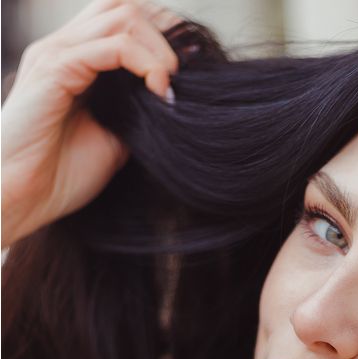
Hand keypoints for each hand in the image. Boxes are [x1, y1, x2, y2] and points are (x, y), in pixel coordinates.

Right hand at [1, 0, 182, 248]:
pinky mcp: (55, 70)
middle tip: (183, 75)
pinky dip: (144, 62)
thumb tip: (171, 99)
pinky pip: (111, 46)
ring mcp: (57, 54)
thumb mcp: (115, 139)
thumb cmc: (61, 174)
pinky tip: (158, 89)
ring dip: (158, 47)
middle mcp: (65, 47)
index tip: (189, 74)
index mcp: (77, 60)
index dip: (162, 37)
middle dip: (164, 34)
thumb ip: (137, 111)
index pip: (124, 18)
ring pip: (121, 15)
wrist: (24, 196)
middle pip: (124, 5)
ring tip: (170, 83)